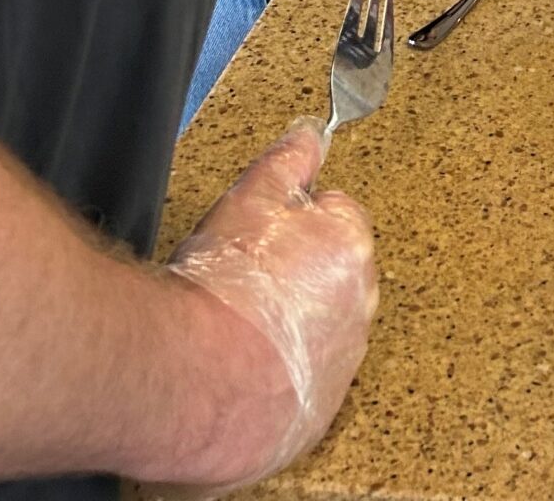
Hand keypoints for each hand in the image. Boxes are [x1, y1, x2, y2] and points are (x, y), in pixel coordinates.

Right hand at [166, 120, 376, 491]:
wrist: (193, 379)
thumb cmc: (221, 289)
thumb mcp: (250, 199)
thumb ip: (288, 161)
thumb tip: (309, 134)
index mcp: (352, 248)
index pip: (338, 216)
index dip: (293, 225)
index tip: (262, 241)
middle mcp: (360, 310)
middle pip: (332, 277)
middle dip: (297, 277)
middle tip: (245, 286)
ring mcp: (341, 368)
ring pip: (320, 336)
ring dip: (290, 333)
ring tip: (238, 335)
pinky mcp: (315, 420)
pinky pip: (303, 392)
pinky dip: (279, 386)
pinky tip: (242, 377)